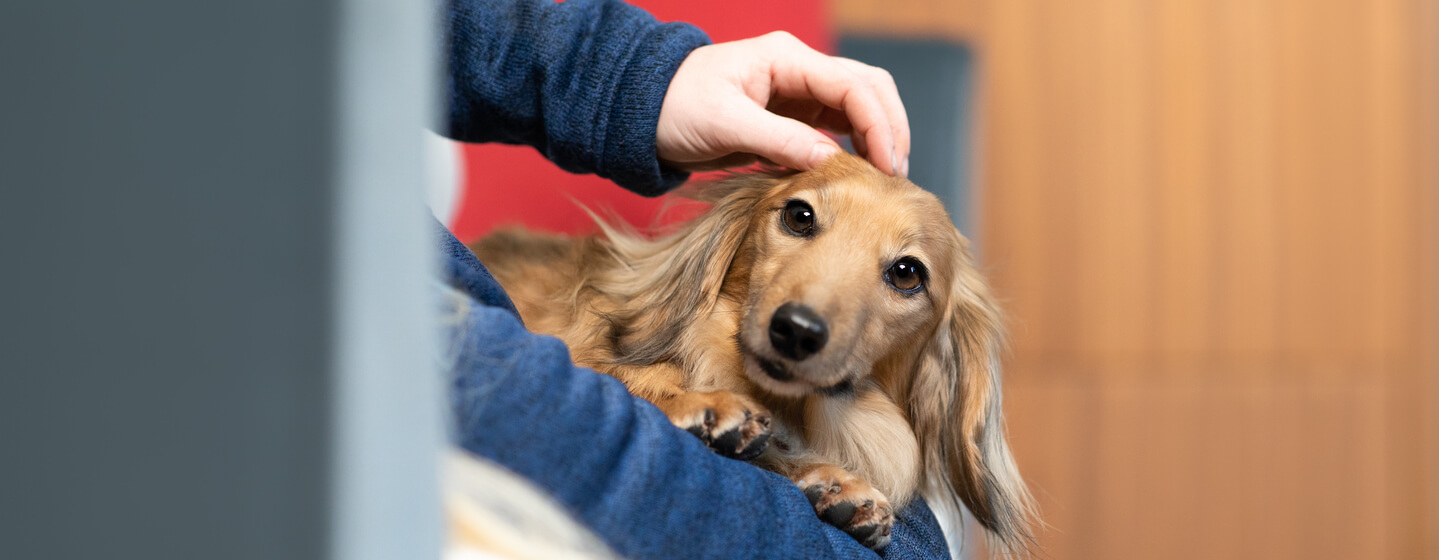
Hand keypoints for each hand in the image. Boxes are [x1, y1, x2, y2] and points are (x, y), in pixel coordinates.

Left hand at [656, 31, 910, 175]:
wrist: (642, 115)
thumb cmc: (674, 109)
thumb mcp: (725, 125)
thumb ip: (780, 140)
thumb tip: (831, 162)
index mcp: (786, 59)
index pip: (853, 85)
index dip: (879, 124)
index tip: (889, 165)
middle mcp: (799, 69)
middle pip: (868, 89)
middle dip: (889, 128)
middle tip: (897, 174)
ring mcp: (797, 92)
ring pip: (858, 108)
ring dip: (877, 138)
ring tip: (885, 178)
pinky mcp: (790, 117)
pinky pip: (836, 129)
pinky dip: (854, 149)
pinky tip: (858, 174)